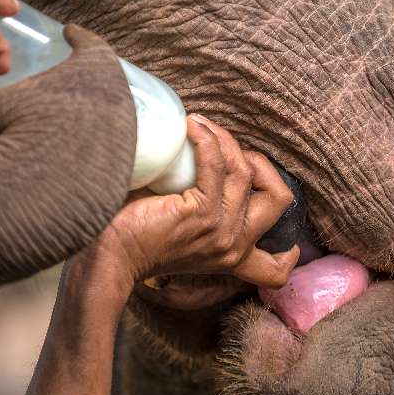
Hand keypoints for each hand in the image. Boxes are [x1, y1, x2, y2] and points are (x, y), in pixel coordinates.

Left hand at [91, 115, 299, 292]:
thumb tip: (198, 165)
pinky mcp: (202, 214)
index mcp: (230, 258)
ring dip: (224, 139)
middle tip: (228, 148)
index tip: (280, 240)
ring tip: (200, 125)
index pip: (273, 269)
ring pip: (245, 170)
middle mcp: (233, 247)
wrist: (107, 256)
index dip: (287, 254)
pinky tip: (190, 126)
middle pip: (278, 198)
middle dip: (260, 162)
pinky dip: (207, 139)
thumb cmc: (131, 238)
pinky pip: (217, 164)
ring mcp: (221, 231)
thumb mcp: (181, 234)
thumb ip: (202, 213)